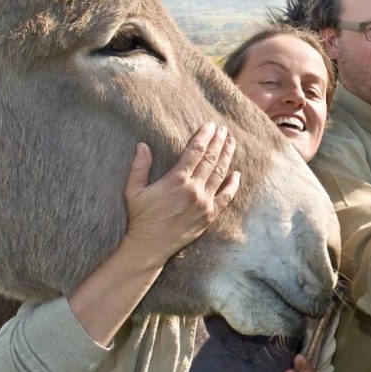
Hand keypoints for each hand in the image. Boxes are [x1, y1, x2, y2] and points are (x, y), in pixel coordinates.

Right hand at [122, 122, 239, 268]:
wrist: (150, 246)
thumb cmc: (141, 217)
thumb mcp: (133, 191)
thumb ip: (139, 167)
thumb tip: (142, 145)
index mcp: (176, 180)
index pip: (195, 151)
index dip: (205, 136)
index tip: (211, 125)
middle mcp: (193, 189)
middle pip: (211, 159)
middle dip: (219, 142)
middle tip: (224, 129)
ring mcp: (204, 202)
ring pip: (220, 174)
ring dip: (227, 156)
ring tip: (232, 142)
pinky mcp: (209, 215)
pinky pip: (226, 197)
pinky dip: (233, 185)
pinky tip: (237, 174)